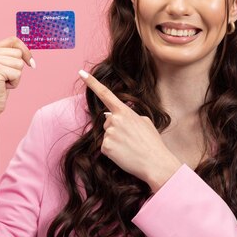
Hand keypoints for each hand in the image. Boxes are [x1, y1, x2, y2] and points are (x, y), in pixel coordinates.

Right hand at [0, 36, 34, 119]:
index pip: (13, 40)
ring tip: (3, 83)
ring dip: (16, 76)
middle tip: (5, 78)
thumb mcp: (1, 68)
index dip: (25, 50)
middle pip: (18, 53)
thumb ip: (9, 56)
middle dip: (17, 68)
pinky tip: (3, 87)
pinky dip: (15, 83)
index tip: (30, 62)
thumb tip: (28, 52)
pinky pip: (18, 74)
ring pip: (19, 63)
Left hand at [78, 69, 181, 191]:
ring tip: (130, 147)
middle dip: (115, 129)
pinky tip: (124, 154)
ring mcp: (109, 133)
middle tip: (131, 139)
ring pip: (107, 136)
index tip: (81, 73)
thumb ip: (128, 116)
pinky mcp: (106, 147)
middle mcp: (114, 120)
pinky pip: (105, 148)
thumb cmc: (152, 143)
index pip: (105, 93)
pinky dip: (113, 152)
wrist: (156, 163)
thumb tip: (113, 117)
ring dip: (115, 142)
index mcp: (124, 111)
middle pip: (107, 122)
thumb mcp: (144, 122)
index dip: (91, 82)